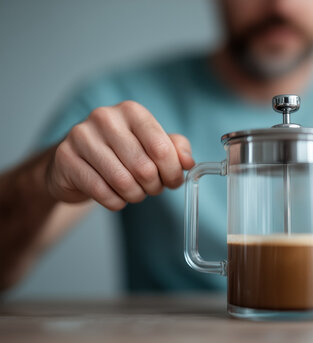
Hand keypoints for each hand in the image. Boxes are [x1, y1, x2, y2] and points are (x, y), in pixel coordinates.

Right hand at [46, 101, 194, 210]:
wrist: (77, 161)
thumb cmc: (121, 152)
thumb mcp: (152, 145)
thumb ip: (175, 149)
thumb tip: (188, 162)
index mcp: (132, 111)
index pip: (162, 148)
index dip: (173, 172)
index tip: (173, 181)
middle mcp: (105, 118)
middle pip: (144, 168)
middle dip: (154, 186)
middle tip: (152, 189)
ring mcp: (81, 136)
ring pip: (122, 181)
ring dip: (135, 196)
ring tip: (135, 193)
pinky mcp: (65, 158)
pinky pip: (101, 192)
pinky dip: (115, 202)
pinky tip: (116, 197)